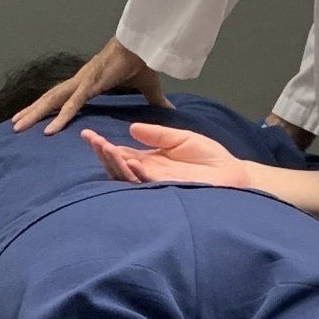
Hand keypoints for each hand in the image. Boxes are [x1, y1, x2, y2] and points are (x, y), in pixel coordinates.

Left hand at [11, 36, 170, 133]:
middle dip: (31, 112)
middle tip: (15, 125)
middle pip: (50, 99)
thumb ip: (154, 100)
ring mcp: (83, 82)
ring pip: (53, 101)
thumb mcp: (148, 88)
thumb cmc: (143, 61)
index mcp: (88, 82)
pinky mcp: (90, 84)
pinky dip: (60, 118)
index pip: (62, 97)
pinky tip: (49, 131)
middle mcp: (80, 81)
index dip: (47, 106)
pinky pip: (72, 105)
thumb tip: (169, 109)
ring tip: (17, 127)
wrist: (146, 44)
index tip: (34, 117)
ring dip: (35, 114)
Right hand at [80, 121, 252, 189]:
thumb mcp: (181, 138)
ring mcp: (156, 184)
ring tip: (106, 148)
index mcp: (149, 160)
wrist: (230, 174)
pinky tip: (132, 162)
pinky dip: (138, 174)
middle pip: (118, 166)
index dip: (103, 145)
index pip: (120, 153)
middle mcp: (148, 173)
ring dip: (116, 164)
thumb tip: (132, 128)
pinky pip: (148, 184)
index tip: (87, 134)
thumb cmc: (208, 157)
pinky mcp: (168, 191)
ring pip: (128, 177)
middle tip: (93, 140)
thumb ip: (157, 134)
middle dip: (104, 154)